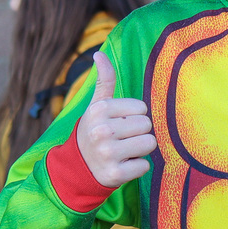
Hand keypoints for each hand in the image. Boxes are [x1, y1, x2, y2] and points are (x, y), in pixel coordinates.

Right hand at [76, 51, 156, 187]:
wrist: (77, 167)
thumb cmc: (95, 130)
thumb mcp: (97, 105)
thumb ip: (104, 80)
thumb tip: (99, 54)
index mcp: (100, 109)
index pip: (142, 109)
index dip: (134, 117)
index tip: (119, 124)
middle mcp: (102, 130)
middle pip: (147, 126)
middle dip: (138, 133)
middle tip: (120, 139)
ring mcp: (108, 153)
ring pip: (149, 144)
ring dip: (140, 150)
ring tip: (123, 151)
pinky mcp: (115, 174)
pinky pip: (144, 166)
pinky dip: (136, 168)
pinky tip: (121, 165)